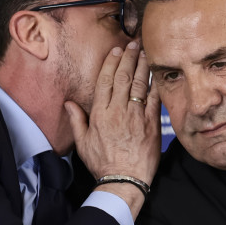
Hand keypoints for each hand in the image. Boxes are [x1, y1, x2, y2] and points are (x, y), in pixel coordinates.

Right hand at [65, 41, 160, 217]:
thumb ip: (77, 120)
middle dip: (128, 58)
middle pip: (123, 77)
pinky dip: (155, 84)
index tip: (116, 51)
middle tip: (133, 44)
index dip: (111, 63)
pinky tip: (156, 73)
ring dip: (142, 66)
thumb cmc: (103, 163)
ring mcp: (136, 116)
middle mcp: (117, 111)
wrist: (124, 180)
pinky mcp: (151, 124)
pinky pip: (153, 99)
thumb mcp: (83, 143)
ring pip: (139, 84)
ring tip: (145, 52)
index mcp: (100, 114)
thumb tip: (69, 103)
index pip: (105, 81)